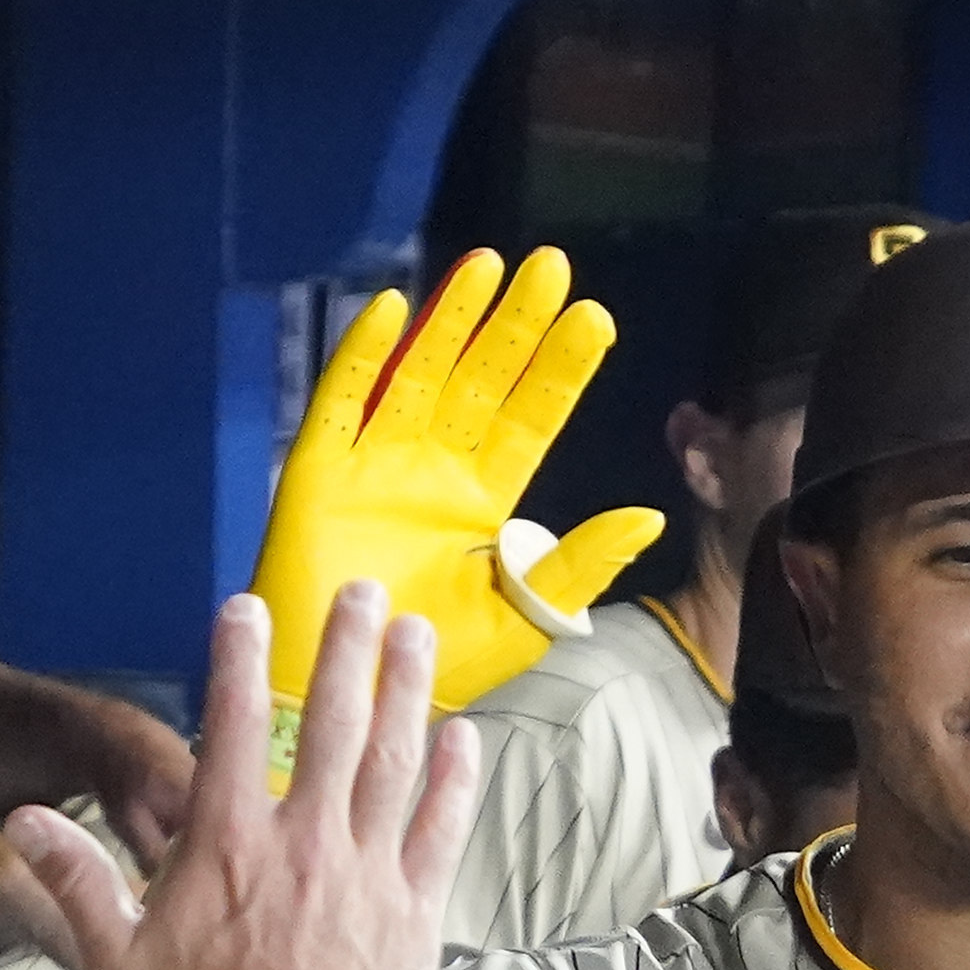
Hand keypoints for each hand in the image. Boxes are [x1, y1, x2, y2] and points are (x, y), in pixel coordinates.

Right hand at [11, 585, 472, 969]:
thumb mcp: (116, 961)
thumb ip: (75, 881)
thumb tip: (23, 821)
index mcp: (229, 846)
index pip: (230, 726)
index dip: (238, 658)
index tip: (249, 606)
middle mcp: (305, 843)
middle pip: (332, 722)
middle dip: (348, 648)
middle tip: (365, 592)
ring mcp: (367, 876)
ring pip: (395, 761)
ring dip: (407, 690)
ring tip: (416, 635)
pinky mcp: (414, 916)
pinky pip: (441, 831)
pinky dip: (454, 780)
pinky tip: (463, 737)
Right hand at [250, 250, 661, 711]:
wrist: (348, 701)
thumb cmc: (432, 669)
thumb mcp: (522, 620)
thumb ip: (578, 566)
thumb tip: (649, 518)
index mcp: (485, 504)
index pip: (530, 420)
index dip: (559, 371)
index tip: (594, 320)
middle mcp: (434, 472)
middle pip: (481, 381)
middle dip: (514, 326)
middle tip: (551, 267)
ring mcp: (377, 465)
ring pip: (419, 374)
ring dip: (450, 320)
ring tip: (487, 267)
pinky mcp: (320, 472)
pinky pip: (341, 402)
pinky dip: (362, 357)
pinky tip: (389, 310)